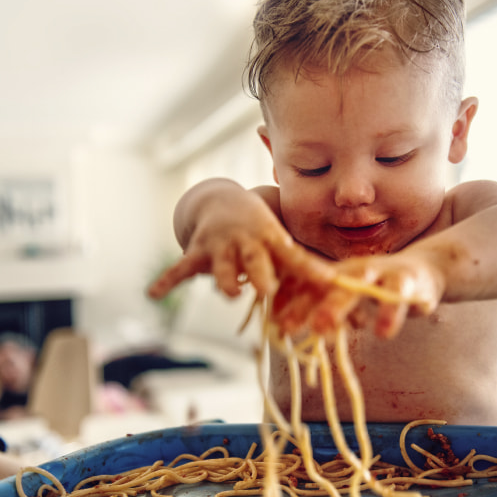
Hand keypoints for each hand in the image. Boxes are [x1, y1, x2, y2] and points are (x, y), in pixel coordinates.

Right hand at [148, 191, 330, 299]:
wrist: (224, 203)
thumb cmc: (262, 230)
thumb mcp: (283, 241)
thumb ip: (307, 265)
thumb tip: (344, 285)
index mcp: (273, 240)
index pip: (295, 258)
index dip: (311, 271)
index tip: (329, 283)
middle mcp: (248, 242)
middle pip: (256, 261)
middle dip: (261, 274)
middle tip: (268, 289)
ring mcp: (221, 247)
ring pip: (223, 267)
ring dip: (225, 280)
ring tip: (229, 292)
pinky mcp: (198, 253)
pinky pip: (181, 269)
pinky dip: (167, 281)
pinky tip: (152, 294)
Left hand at [271, 251, 444, 338]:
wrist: (422, 271)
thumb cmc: (376, 288)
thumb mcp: (346, 296)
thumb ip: (319, 308)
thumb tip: (278, 324)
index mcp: (338, 275)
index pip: (312, 287)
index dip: (294, 303)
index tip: (276, 324)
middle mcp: (356, 271)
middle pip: (335, 286)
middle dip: (322, 306)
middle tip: (309, 327)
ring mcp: (383, 274)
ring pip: (367, 288)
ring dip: (358, 307)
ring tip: (347, 329)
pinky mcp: (409, 282)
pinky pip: (401, 296)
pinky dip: (394, 312)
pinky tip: (385, 332)